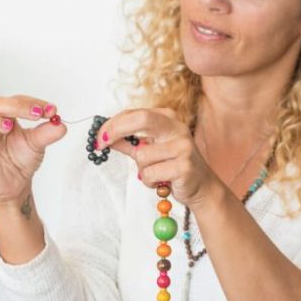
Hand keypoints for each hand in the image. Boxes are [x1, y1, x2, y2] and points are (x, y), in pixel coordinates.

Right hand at [0, 95, 64, 202]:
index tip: (50, 110)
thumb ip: (47, 134)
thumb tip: (61, 125)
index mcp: (4, 115)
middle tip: (34, 114)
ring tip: (8, 127)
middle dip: (14, 106)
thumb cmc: (22, 160)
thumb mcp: (37, 145)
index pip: (15, 101)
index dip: (31, 103)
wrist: (15, 185)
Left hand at [96, 108, 220, 207]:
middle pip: (141, 119)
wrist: (202, 187)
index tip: (98, 136)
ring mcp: (182, 146)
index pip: (134, 114)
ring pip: (141, 156)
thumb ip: (129, 142)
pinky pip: (149, 174)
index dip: (113, 124)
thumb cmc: (174, 166)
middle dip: (116, 130)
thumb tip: (105, 137)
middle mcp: (177, 128)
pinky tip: (162, 182)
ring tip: (156, 174)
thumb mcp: (150, 150)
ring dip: (141, 170)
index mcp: (168, 118)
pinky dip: (149, 182)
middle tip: (101, 143)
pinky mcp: (184, 166)